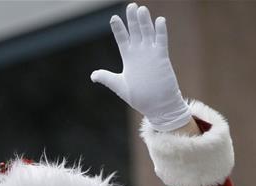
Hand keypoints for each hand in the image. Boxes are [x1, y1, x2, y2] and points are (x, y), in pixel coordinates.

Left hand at [90, 3, 190, 130]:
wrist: (158, 106)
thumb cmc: (139, 98)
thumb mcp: (120, 86)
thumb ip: (107, 78)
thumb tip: (93, 75)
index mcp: (129, 58)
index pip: (122, 39)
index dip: (118, 29)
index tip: (113, 18)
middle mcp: (140, 53)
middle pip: (135, 31)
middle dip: (132, 19)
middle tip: (131, 5)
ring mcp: (151, 54)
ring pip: (147, 33)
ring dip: (144, 21)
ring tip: (140, 9)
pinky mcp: (162, 58)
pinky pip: (161, 41)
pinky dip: (160, 31)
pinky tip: (159, 20)